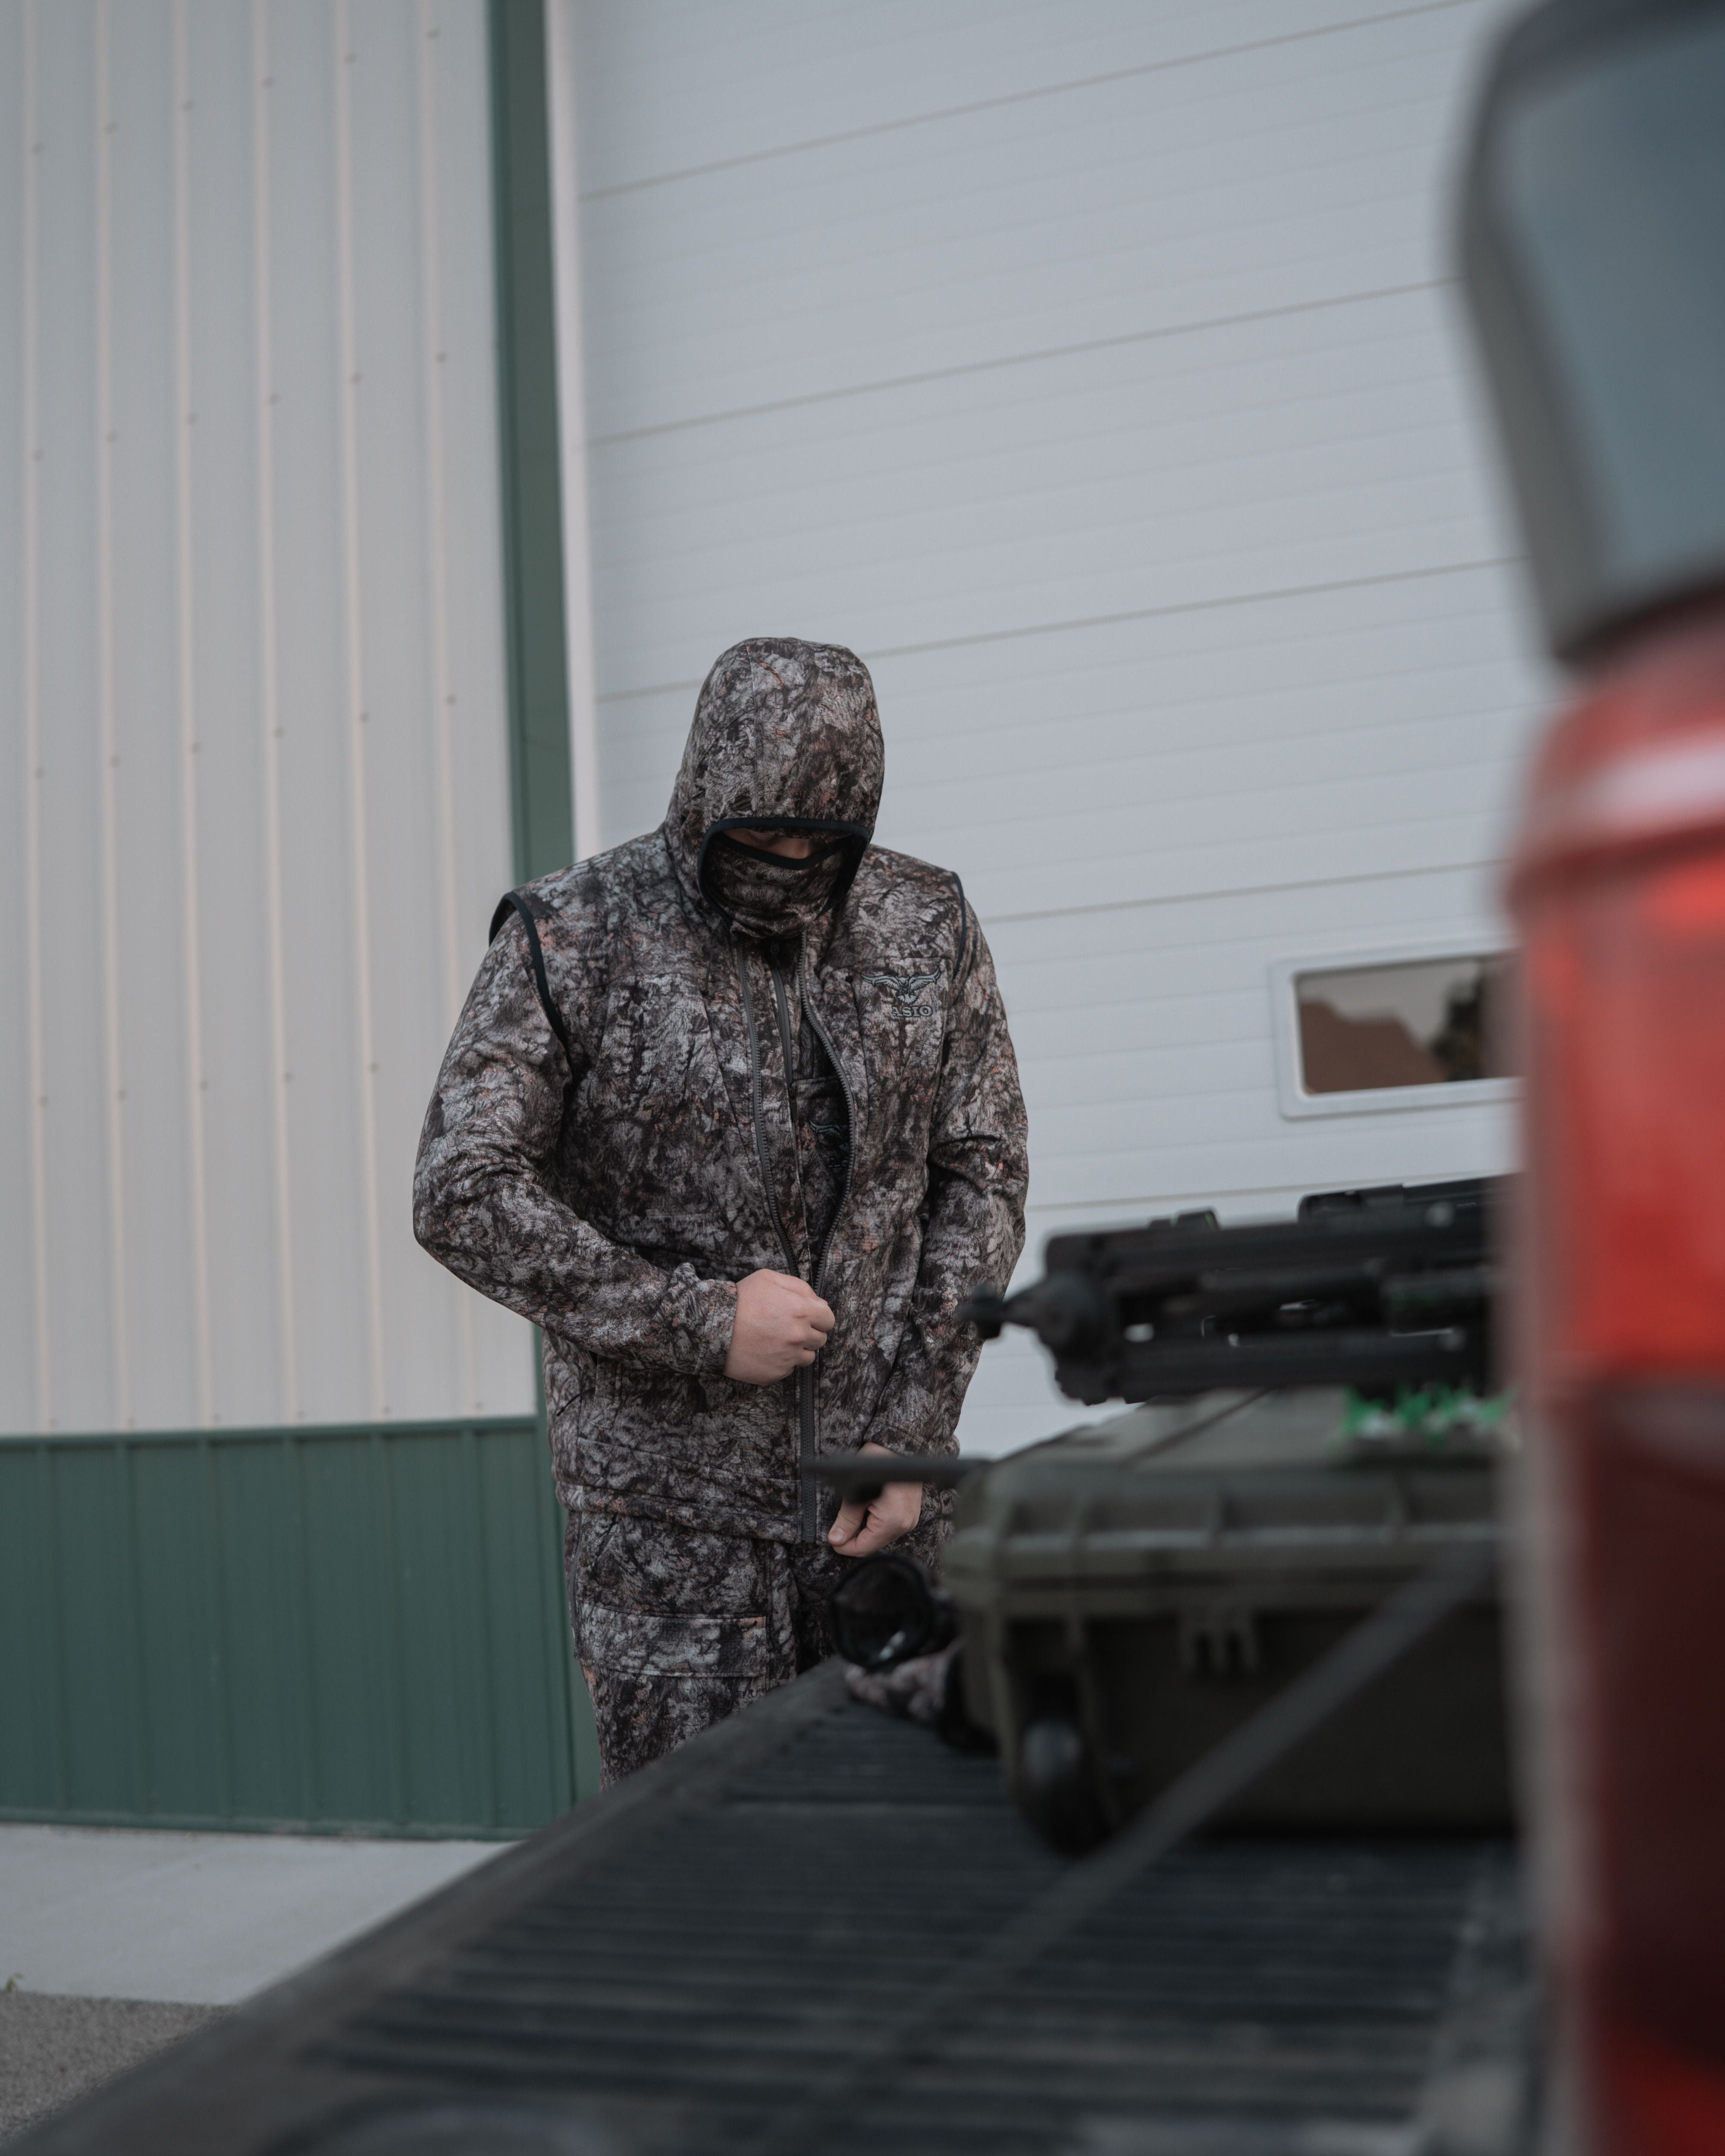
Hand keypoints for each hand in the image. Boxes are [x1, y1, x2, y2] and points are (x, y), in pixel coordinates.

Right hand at [724, 1269, 834, 1384]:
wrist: (711, 1327)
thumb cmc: (740, 1300)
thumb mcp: (769, 1278)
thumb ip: (800, 1287)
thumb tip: (820, 1302)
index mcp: (801, 1311)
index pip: (829, 1319)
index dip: (819, 1317)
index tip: (806, 1316)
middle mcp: (798, 1336)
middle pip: (820, 1339)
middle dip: (809, 1332)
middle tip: (788, 1327)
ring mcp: (787, 1358)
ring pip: (808, 1357)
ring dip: (798, 1349)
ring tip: (777, 1340)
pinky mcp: (775, 1373)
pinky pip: (788, 1369)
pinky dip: (781, 1361)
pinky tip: (766, 1351)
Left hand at [828, 1441, 922, 1558]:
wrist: (896, 1445)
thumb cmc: (877, 1463)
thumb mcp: (855, 1493)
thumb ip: (846, 1520)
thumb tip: (836, 1539)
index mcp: (892, 1521)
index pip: (864, 1547)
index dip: (844, 1546)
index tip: (832, 1539)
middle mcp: (905, 1524)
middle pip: (873, 1544)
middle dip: (854, 1538)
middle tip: (838, 1528)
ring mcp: (910, 1519)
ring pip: (881, 1536)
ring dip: (864, 1531)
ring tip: (852, 1516)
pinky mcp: (910, 1512)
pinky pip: (889, 1527)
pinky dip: (875, 1524)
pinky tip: (866, 1512)